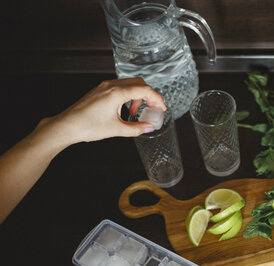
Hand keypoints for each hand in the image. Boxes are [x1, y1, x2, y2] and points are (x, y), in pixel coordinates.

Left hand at [39, 77, 166, 146]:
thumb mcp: (116, 129)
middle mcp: (111, 85)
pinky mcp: (99, 90)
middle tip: (153, 109)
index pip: (144, 90)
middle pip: (139, 83)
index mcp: (116, 93)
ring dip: (138, 96)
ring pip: (129, 84)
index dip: (157, 99)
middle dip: (149, 95)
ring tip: (135, 113)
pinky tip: (125, 110)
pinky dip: (128, 96)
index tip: (162, 108)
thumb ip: (136, 128)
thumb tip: (149, 128)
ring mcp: (104, 86)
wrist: (66, 126)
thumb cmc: (87, 126)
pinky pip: (120, 87)